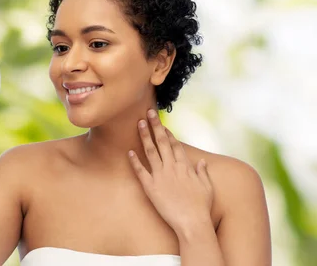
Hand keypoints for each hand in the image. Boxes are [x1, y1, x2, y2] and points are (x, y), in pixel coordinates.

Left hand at [128, 109, 213, 233]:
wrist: (192, 223)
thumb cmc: (202, 207)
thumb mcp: (207, 187)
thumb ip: (203, 173)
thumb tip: (202, 162)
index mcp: (185, 166)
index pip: (175, 145)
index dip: (168, 133)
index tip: (162, 124)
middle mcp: (172, 167)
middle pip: (162, 142)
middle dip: (155, 125)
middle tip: (148, 112)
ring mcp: (160, 176)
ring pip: (150, 151)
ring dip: (144, 136)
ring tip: (139, 123)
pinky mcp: (151, 187)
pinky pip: (140, 171)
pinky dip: (134, 161)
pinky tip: (129, 151)